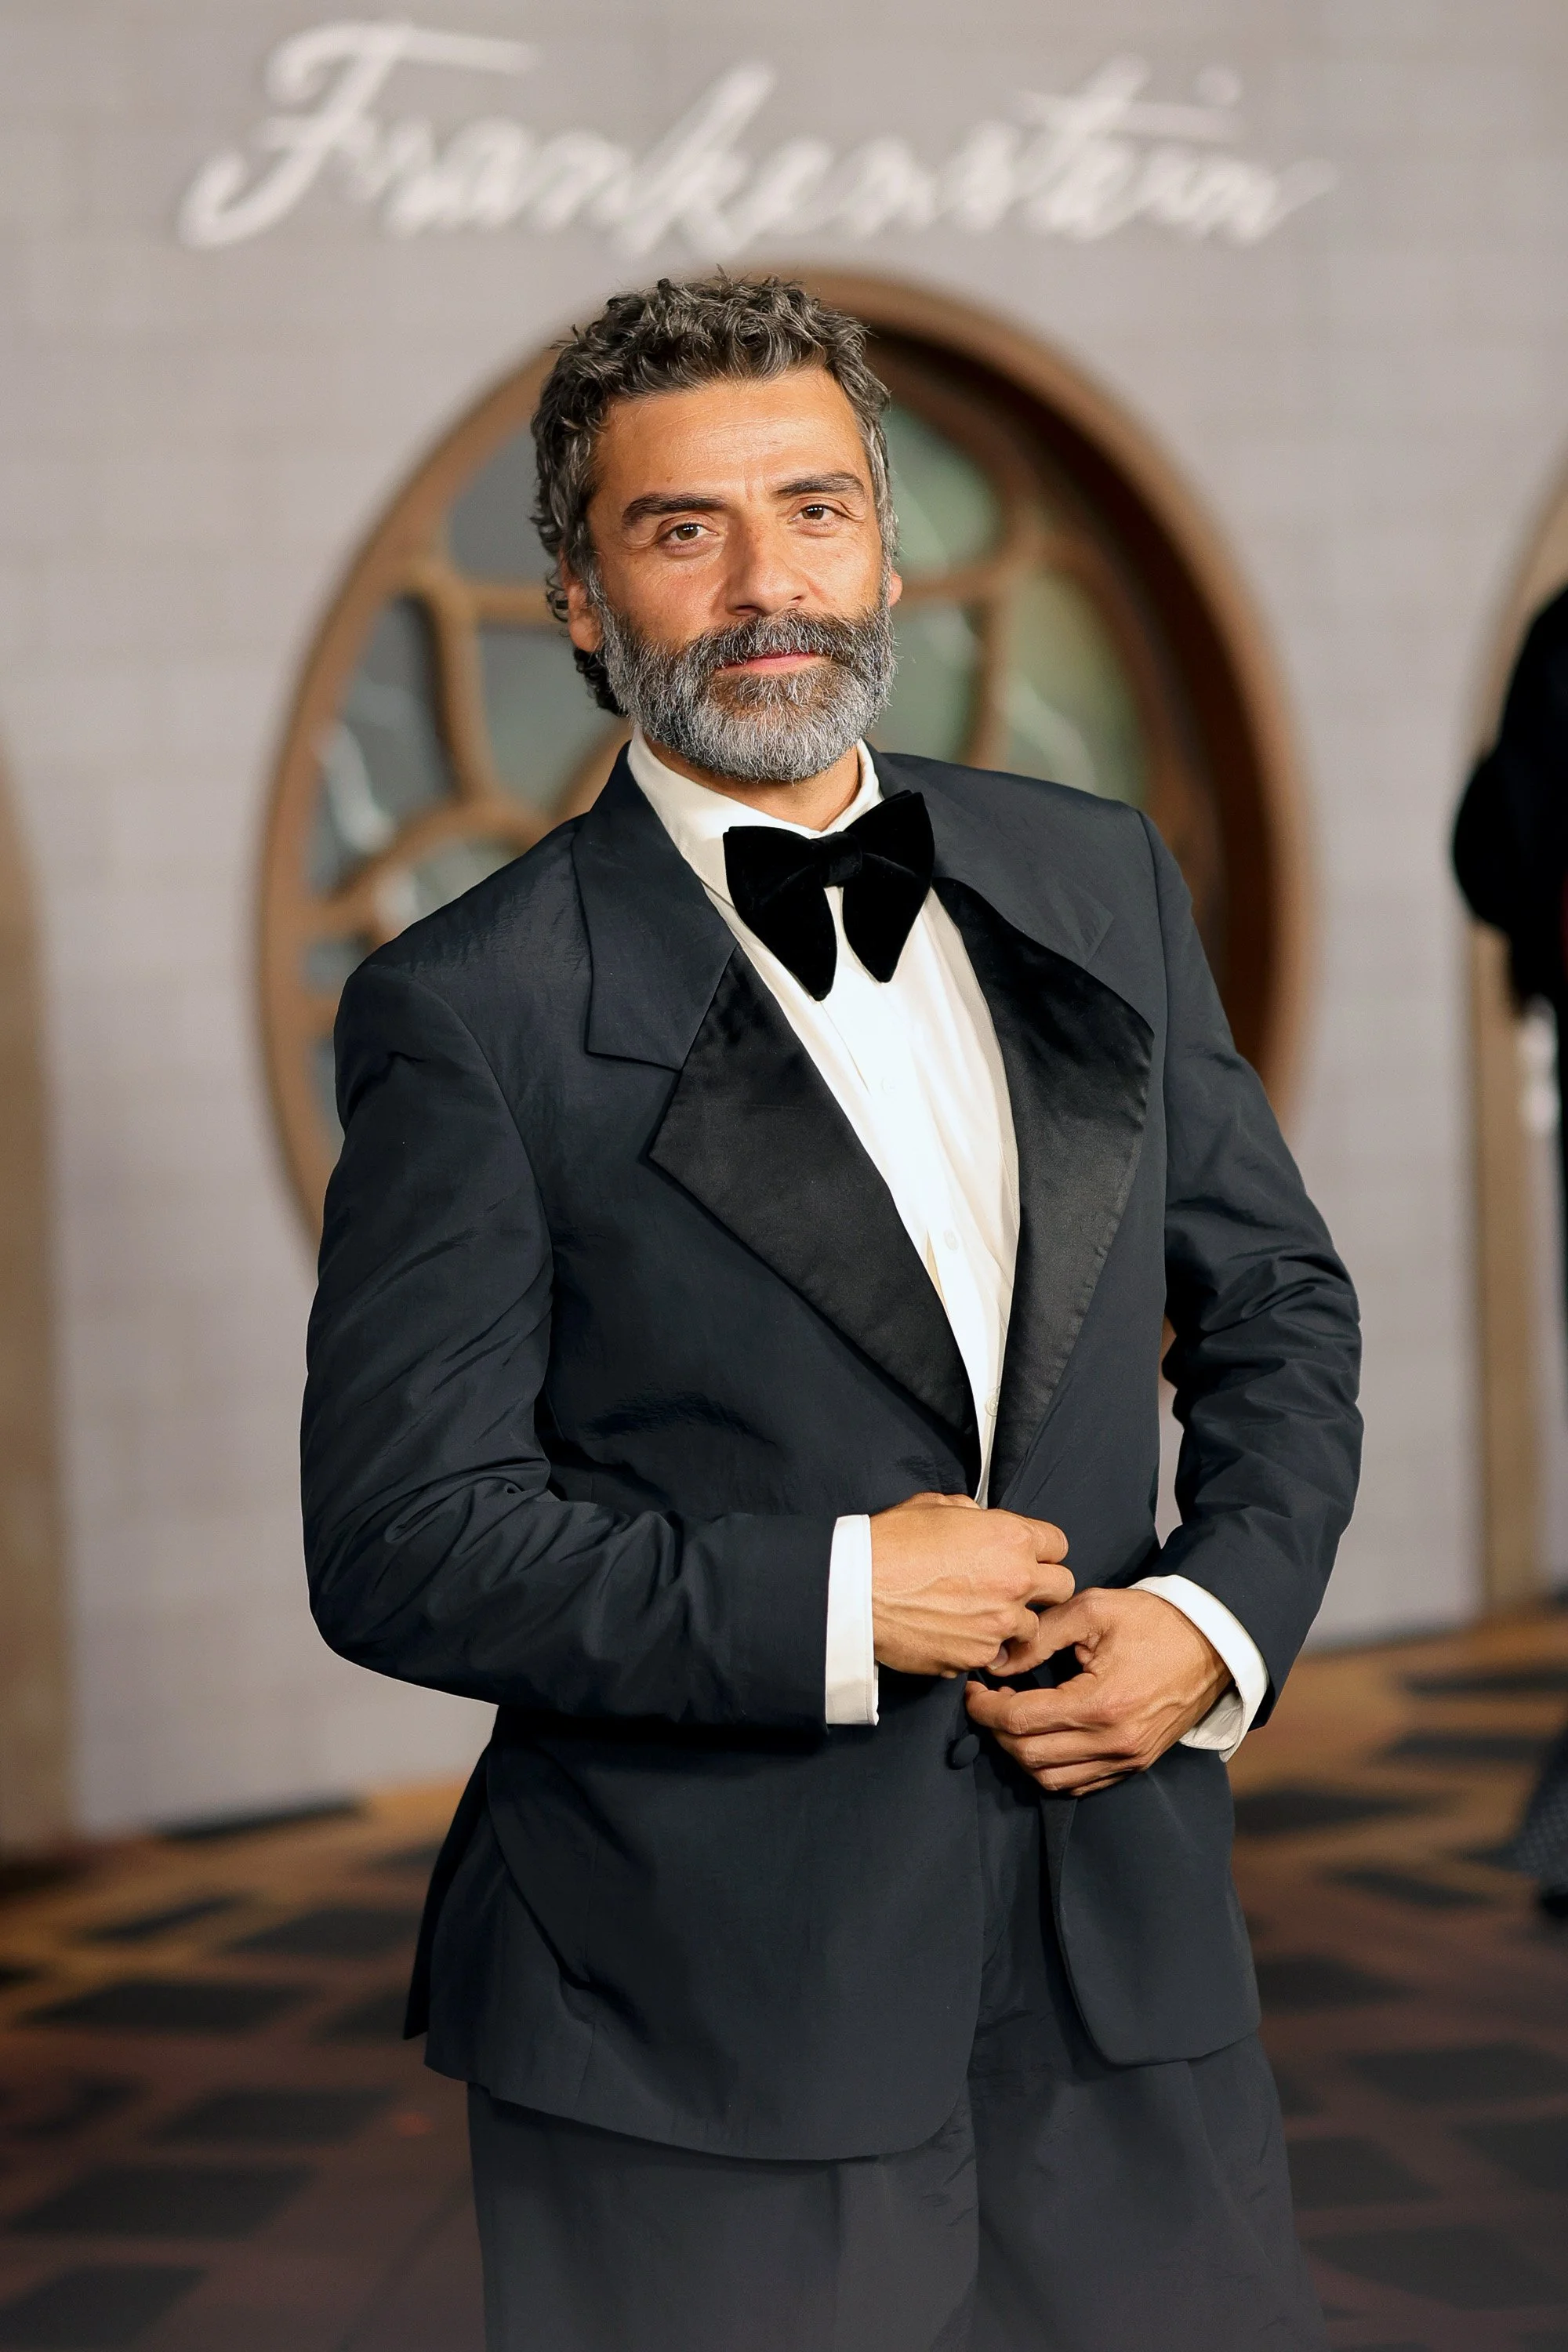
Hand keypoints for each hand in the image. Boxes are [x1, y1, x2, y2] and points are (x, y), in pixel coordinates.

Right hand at [869, 1492, 1073, 1678]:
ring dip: (1012, 1621)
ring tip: (978, 1615)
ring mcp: (1000, 1623)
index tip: (1028, 1556)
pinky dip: (980, 1646)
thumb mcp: (936, 1506)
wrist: (856, 1589)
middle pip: (1062, 1588)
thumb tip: (981, 1522)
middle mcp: (1016, 1581)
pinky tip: (954, 1633)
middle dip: (1042, 1587)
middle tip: (1014, 1587)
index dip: (1042, 1550)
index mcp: (1011, 1538)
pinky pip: (994, 1654)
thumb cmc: (890, 1544)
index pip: (1059, 1545)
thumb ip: (973, 1515)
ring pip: (1032, 1628)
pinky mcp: (977, 1655)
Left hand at [963, 1587, 1231, 1794]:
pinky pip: (1079, 1784)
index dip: (985, 1708)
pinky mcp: (1135, 1765)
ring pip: (1050, 1779)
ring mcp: (1127, 1760)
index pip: (1021, 1721)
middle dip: (996, 1731)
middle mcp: (1114, 1742)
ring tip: (1012, 1717)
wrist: (1213, 1643)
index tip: (971, 1689)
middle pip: (1028, 1756)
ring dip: (1019, 1753)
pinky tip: (1041, 1735)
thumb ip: (1040, 1635)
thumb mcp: (1094, 1610)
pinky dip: (1050, 1767)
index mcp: (1102, 1704)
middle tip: (986, 1701)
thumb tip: (996, 1662)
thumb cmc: (1153, 1620)